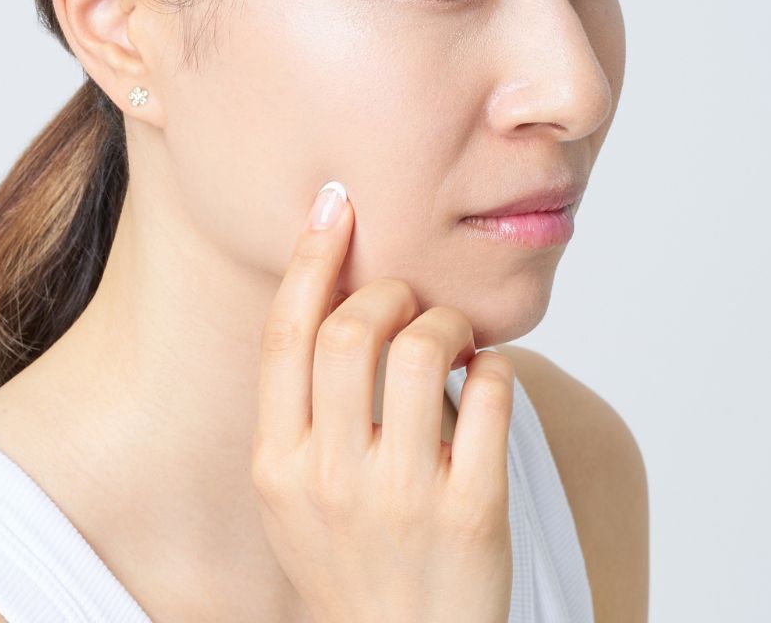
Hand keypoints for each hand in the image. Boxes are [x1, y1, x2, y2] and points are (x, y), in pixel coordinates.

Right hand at [252, 180, 514, 622]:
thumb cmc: (349, 564)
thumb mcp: (292, 497)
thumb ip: (300, 414)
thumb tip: (333, 300)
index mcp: (276, 466)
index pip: (285, 337)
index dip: (309, 259)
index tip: (334, 206)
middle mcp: (329, 477)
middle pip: (351, 330)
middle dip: (389, 291)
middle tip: (410, 302)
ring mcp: (401, 496)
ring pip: (421, 349)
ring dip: (447, 323)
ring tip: (454, 341)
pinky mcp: (471, 511)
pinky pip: (490, 395)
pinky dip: (493, 368)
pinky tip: (486, 381)